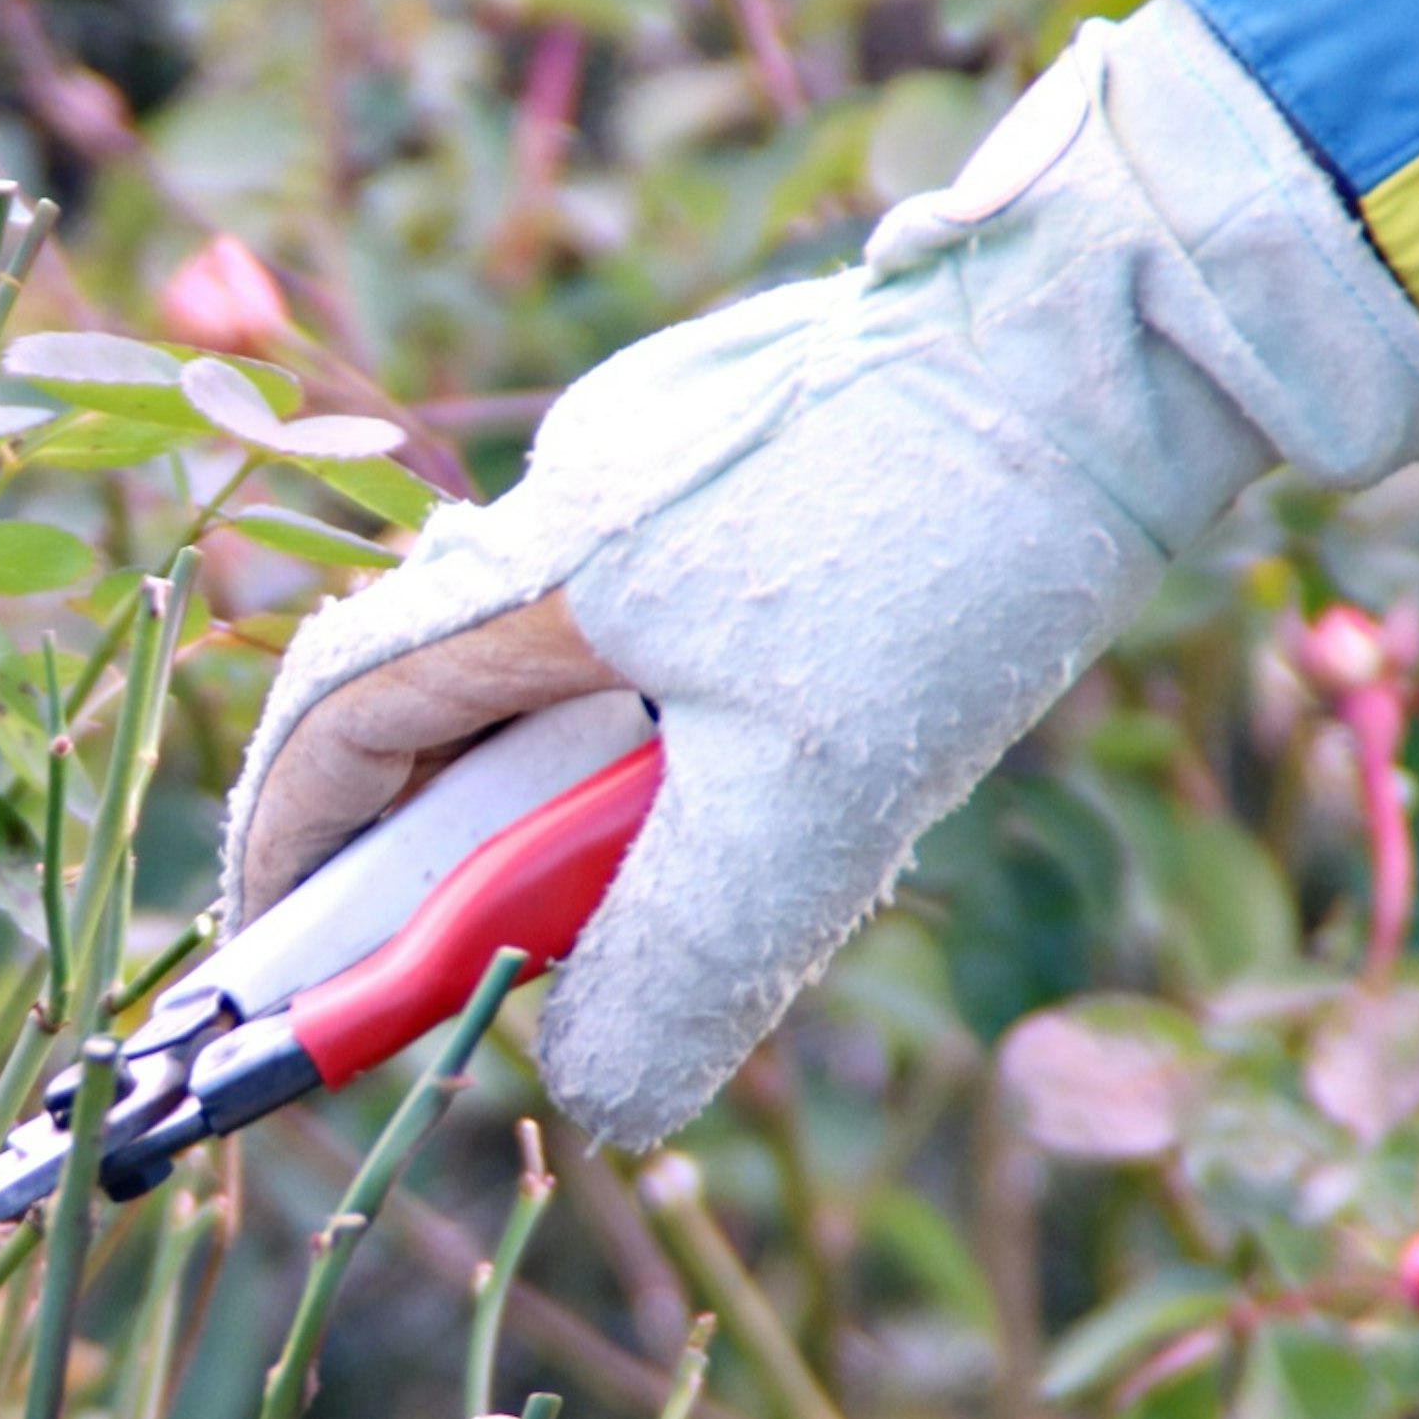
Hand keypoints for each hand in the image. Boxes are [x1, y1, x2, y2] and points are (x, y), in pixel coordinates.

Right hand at [219, 0, 1418, 1146]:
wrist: (1133, 318)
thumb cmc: (958, 537)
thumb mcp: (816, 792)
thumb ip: (686, 958)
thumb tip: (594, 1100)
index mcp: (539, 567)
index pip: (339, 723)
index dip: (295, 857)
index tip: (285, 972)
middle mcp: (573, 499)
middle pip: (451, 703)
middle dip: (462, 850)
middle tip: (514, 967)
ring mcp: (671, 463)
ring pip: (578, 667)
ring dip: (597, 791)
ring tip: (708, 865)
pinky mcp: (771, 450)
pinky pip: (681, 616)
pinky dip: (688, 719)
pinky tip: (807, 749)